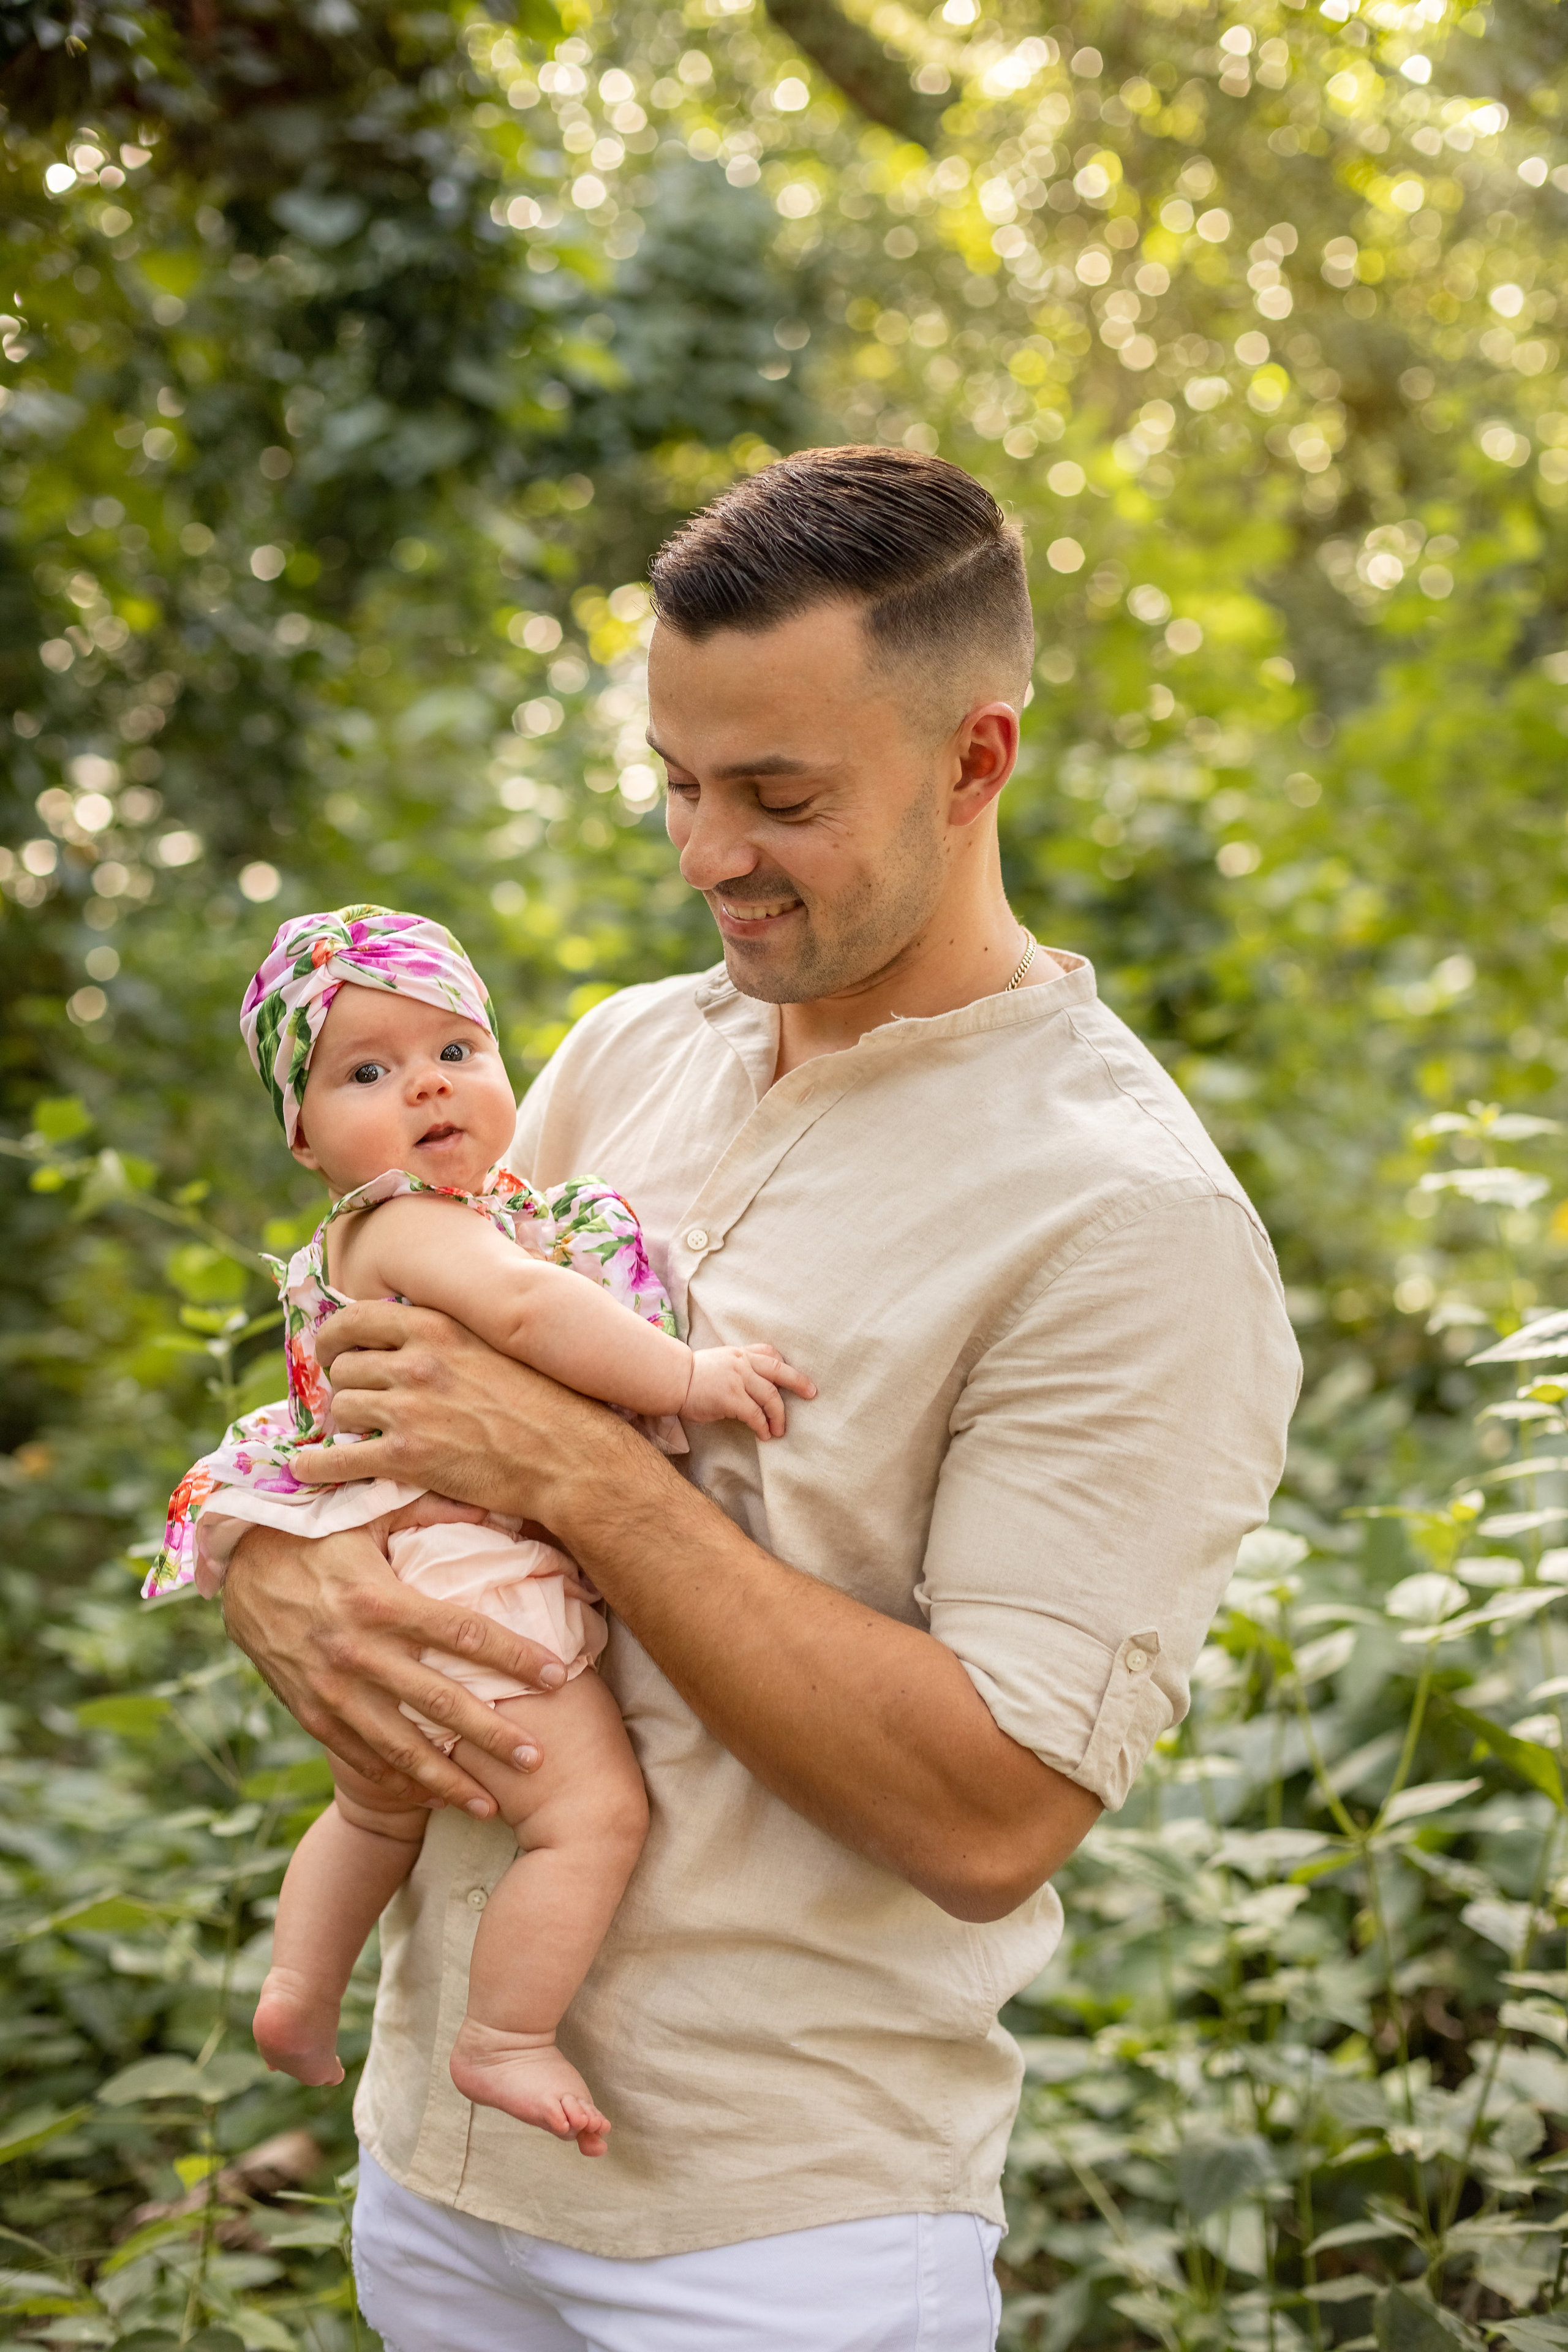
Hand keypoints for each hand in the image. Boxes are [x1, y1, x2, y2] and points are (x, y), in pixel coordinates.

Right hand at [221, 1518, 572, 1815]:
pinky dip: (397, 1781)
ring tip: (492, 1804)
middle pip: (440, 1703)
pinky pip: (359, 1757)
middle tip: (538, 1759)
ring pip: (400, 1747)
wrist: (236, 1563)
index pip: (465, 1634)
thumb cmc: (314, 1531)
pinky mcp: (309, 1711)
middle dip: (493, 1735)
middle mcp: (357, 1651)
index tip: (556, 1675)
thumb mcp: (370, 1511)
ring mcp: (330, 1688)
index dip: (515, 1656)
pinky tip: (431, 1797)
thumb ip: (435, 1510)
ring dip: (448, 1780)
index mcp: (381, 1600)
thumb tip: (498, 1502)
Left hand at [295, 1298, 616, 1526]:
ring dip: (342, 1424)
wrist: (570, 1458)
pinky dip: (316, 1465)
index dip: (336, 1337)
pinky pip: (338, 1458)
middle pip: (345, 1367)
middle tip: (352, 1402)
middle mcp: (416, 1361)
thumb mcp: (496, 1346)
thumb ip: (451, 1336)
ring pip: (340, 1409)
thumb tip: (416, 1331)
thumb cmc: (547, 1403)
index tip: (334, 1352)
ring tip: (353, 1436)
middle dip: (344, 1386)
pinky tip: (307, 1468)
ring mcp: (407, 1409)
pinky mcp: (405, 1457)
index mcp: (437, 1327)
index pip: (356, 1317)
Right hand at [682, 1344, 816, 1440]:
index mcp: (740, 1353)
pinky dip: (763, 1426)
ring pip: (770, 1396)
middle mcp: (742, 1363)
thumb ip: (738, 1366)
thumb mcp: (720, 1361)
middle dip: (799, 1383)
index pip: (770, 1354)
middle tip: (812, 1394)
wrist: (671, 1379)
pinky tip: (764, 1435)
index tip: (797, 1378)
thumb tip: (756, 1384)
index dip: (786, 1366)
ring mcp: (737, 1379)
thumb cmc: (693, 1375)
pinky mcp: (730, 1397)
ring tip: (779, 1430)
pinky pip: (755, 1414)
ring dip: (779, 1415)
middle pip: (779, 1372)